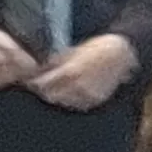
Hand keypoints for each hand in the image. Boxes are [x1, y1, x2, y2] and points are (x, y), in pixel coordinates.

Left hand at [27, 33, 141, 110]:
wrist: (121, 54)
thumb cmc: (98, 48)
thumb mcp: (74, 50)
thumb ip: (57, 61)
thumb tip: (41, 67)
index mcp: (71, 71)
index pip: (44, 83)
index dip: (35, 82)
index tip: (29, 79)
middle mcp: (79, 86)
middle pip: (51, 96)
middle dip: (43, 90)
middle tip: (37, 84)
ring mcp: (88, 95)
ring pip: (63, 102)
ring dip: (56, 95)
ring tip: (53, 87)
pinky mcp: (95, 100)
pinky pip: (77, 104)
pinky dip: (69, 99)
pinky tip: (67, 92)